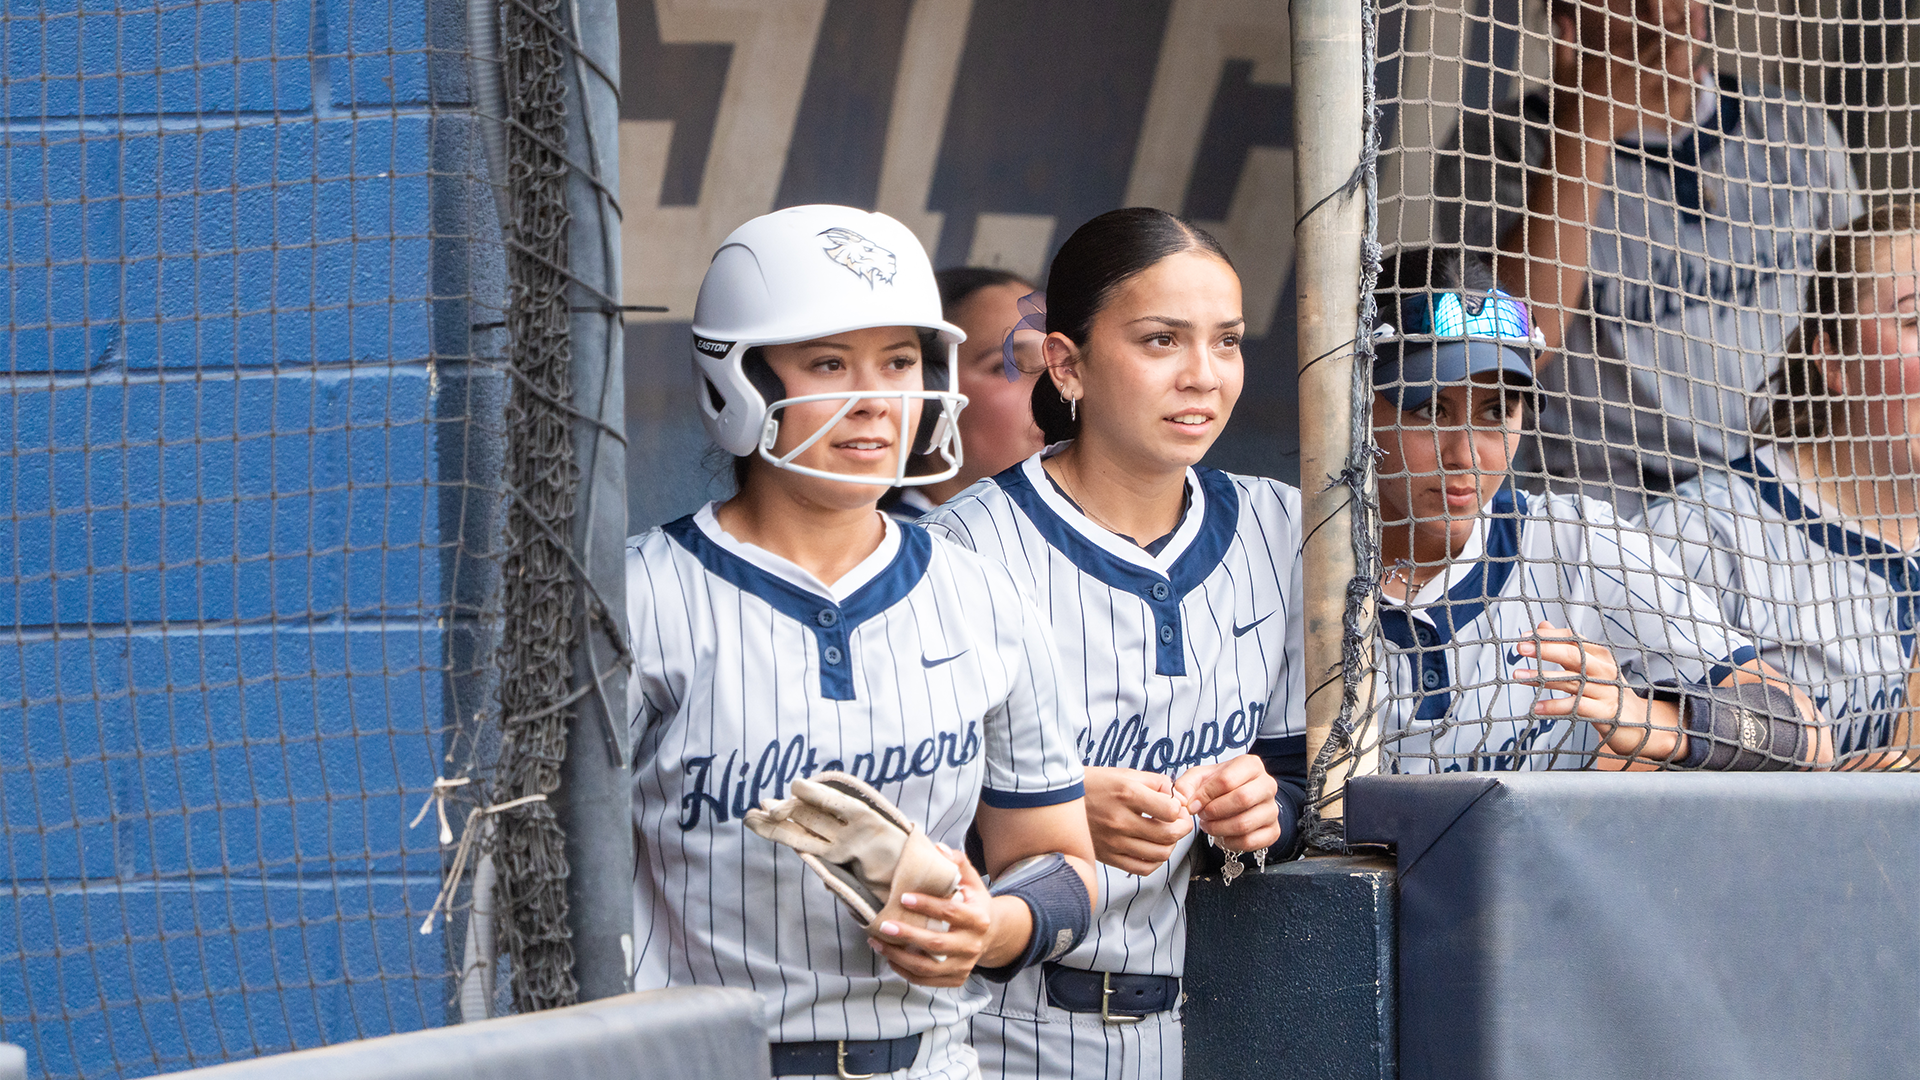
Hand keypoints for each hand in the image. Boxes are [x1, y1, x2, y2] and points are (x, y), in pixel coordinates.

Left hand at [867, 847, 997, 987]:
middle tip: (883, 925)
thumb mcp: (972, 880)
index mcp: (978, 919)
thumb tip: (937, 848)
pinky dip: (904, 971)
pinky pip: (926, 981)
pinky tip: (889, 957)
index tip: (903, 897)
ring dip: (899, 956)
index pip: (950, 912)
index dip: (926, 905)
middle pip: (936, 944)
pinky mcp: (955, 979)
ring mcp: (964, 965)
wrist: (992, 934)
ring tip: (877, 942)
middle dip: (907, 935)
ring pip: (928, 967)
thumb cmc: (974, 903)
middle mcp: (973, 945)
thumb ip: (957, 862)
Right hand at [1082, 767, 1190, 875]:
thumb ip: (1156, 783)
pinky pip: (1142, 868)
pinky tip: (1152, 849)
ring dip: (1171, 845)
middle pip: (1169, 835)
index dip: (1180, 808)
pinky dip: (1155, 861)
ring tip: (1166, 834)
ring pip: (1160, 854)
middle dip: (1183, 827)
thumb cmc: (1095, 784)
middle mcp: (1120, 820)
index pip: (1170, 810)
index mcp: (1127, 794)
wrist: (1059, 799)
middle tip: (1180, 821)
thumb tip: (1177, 798)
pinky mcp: (1108, 856)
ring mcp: (1114, 841)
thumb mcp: (1125, 773)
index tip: (1176, 806)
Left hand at [1174, 754, 1280, 852]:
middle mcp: (1267, 785)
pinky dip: (1230, 842)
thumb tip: (1184, 801)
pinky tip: (1222, 836)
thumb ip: (1186, 785)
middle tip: (1203, 815)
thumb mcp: (1200, 778)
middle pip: (1242, 799)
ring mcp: (1272, 809)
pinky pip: (1251, 841)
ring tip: (1209, 825)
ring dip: (1219, 828)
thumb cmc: (1219, 786)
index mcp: (1251, 765)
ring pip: (1245, 823)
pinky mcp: (1274, 830)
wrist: (1238, 801)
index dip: (1205, 795)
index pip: (1227, 779)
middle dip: (1214, 811)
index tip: (1194, 803)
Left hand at [1512, 620, 1677, 762]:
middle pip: (1574, 655)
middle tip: (1520, 648)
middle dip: (1546, 649)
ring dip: (1542, 677)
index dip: (1549, 636)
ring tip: (1518, 676)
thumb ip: (1566, 647)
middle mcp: (1605, 670)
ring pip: (1571, 681)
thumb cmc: (1608, 692)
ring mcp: (1607, 690)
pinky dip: (1555, 706)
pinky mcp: (1606, 712)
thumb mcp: (1589, 667)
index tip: (1525, 636)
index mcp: (1601, 655)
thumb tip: (1542, 625)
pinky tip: (1537, 707)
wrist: (1638, 724)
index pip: (1574, 639)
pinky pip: (1576, 707)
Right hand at [1549, 1, 1702, 141]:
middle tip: (1695, 18)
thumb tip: (1562, 17)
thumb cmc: (1570, 102)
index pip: (1643, 30)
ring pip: (1672, 59)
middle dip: (1680, 27)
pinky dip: (1687, 78)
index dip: (1661, 18)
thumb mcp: (1563, 68)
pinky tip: (1697, 70)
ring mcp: (1641, 84)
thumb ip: (1565, 41)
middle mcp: (1631, 66)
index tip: (1673, 10)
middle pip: (1663, 40)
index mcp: (1614, 55)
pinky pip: (1673, 88)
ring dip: (1687, 47)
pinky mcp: (1648, 102)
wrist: (1579, 133)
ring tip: (1700, 36)